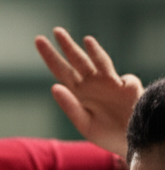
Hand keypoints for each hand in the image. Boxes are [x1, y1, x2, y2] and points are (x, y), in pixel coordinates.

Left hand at [36, 26, 142, 156]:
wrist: (130, 137)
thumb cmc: (106, 133)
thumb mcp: (83, 123)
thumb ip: (69, 105)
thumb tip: (54, 86)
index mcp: (76, 95)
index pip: (59, 72)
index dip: (50, 57)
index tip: (38, 42)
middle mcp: (88, 85)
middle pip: (72, 61)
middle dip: (62, 47)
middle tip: (50, 33)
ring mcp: (103, 81)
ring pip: (87, 59)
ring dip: (76, 47)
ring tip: (63, 34)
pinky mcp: (118, 82)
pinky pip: (105, 65)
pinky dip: (96, 53)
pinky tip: (90, 45)